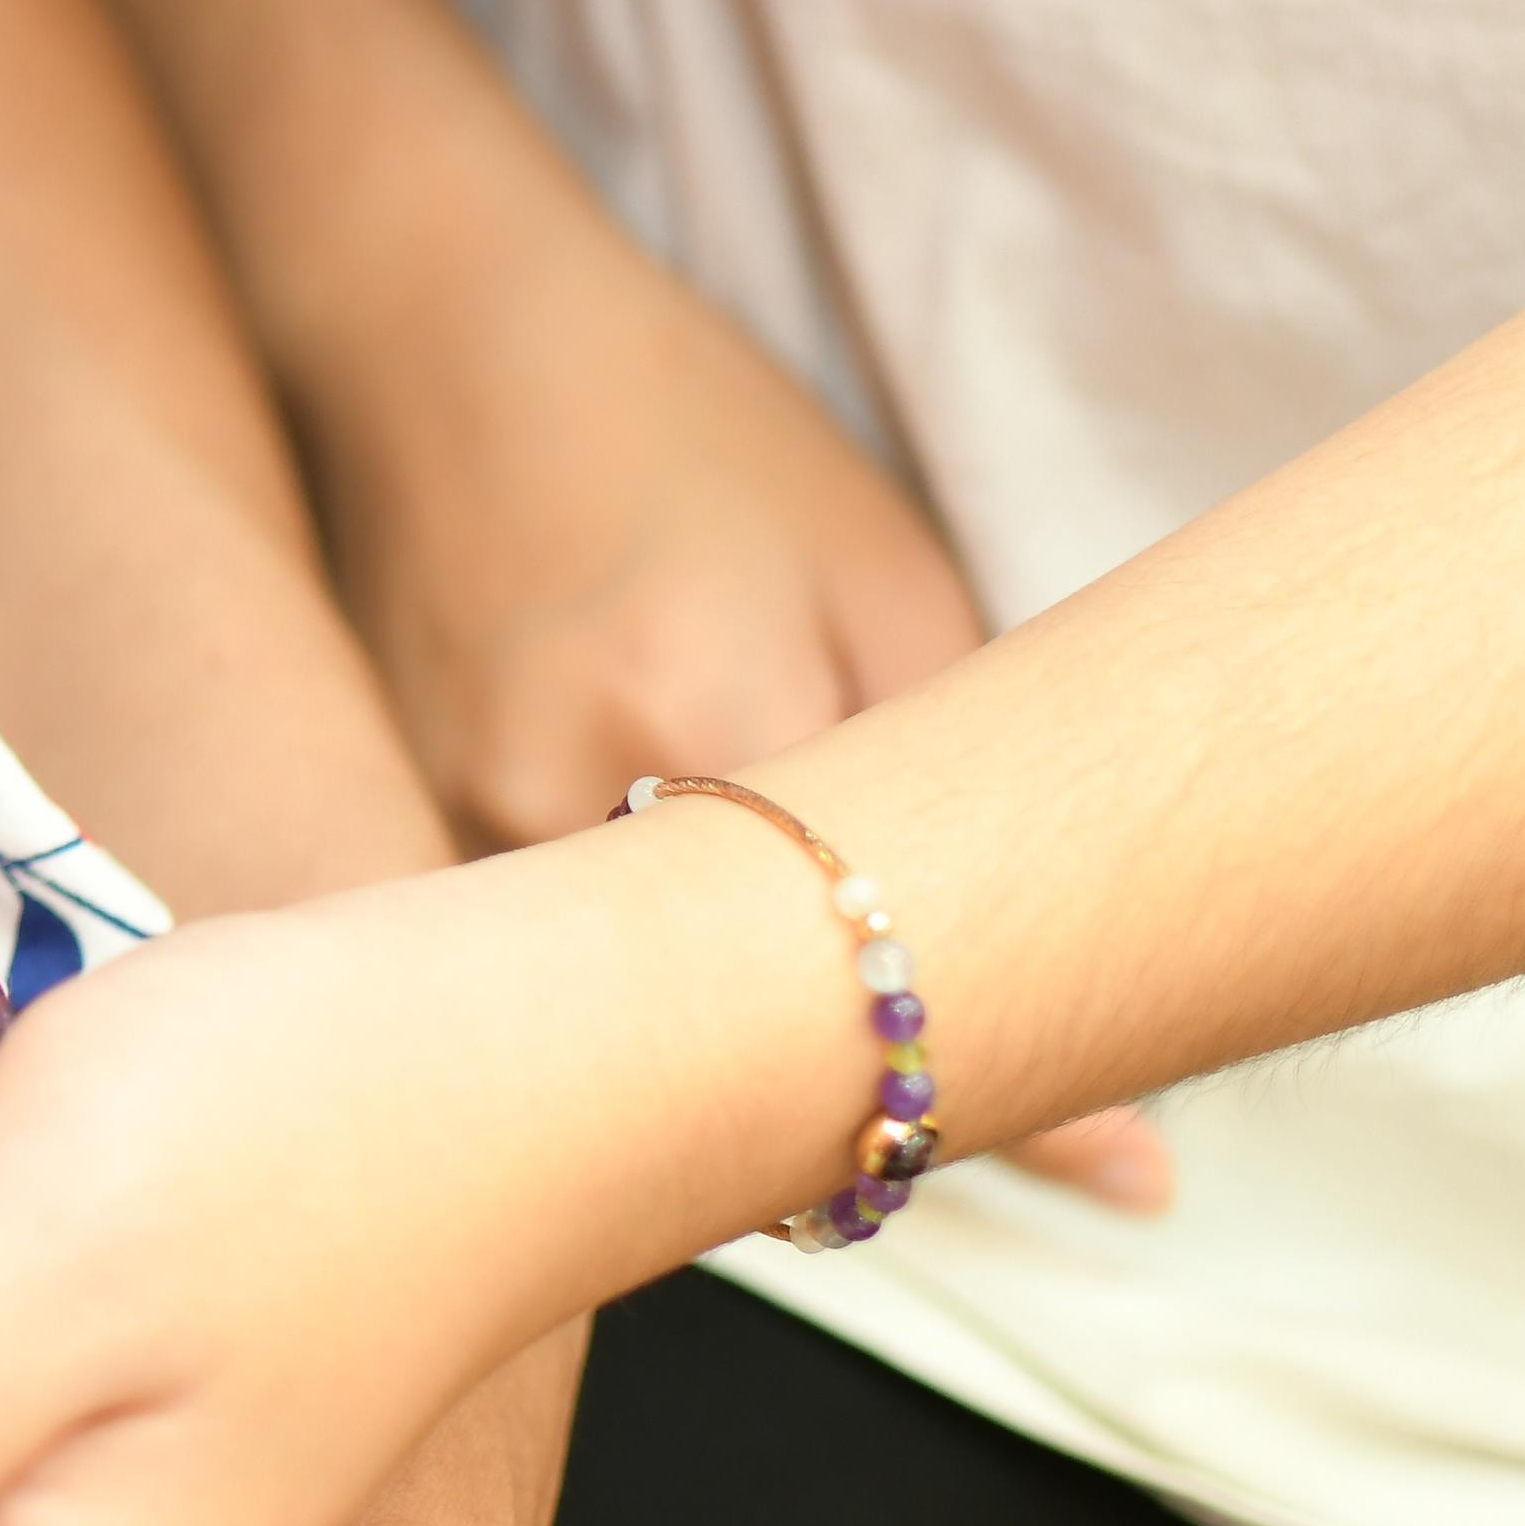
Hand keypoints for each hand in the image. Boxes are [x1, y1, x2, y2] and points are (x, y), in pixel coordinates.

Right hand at [311, 195, 1169, 1209]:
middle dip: (870, 1094)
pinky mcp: (381, 829)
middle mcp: (556, 796)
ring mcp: (444, 822)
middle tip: (995, 1106)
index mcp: (712, 709)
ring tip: (826, 1028)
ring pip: (623, 1024)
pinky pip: (531, 976)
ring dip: (731, 1053)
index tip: (1143, 1189)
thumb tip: (1075, 940)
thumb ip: (959, 749)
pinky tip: (670, 965)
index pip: (887, 961)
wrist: (436, 336)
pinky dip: (619, 998)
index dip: (1022, 1094)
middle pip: (740, 1032)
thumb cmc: (683, 427)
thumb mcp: (870, 558)